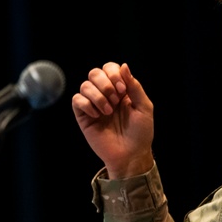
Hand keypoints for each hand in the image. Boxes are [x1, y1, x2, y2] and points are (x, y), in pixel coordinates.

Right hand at [72, 62, 154, 177]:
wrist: (131, 155)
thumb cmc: (140, 133)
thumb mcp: (144, 107)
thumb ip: (134, 86)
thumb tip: (123, 66)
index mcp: (120, 90)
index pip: (109, 68)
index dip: (113, 73)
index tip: (122, 89)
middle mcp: (105, 95)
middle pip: (94, 73)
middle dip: (105, 83)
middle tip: (115, 100)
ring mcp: (93, 105)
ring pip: (85, 85)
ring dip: (98, 96)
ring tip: (108, 111)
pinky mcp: (84, 116)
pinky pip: (77, 100)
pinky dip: (87, 104)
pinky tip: (97, 115)